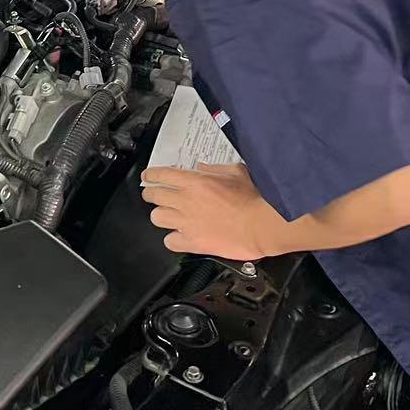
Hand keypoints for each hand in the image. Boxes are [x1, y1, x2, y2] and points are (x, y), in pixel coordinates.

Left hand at [140, 163, 291, 260]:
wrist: (261, 225)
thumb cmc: (254, 199)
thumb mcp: (236, 172)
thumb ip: (215, 169)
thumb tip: (202, 167)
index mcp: (195, 181)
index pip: (161, 174)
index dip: (150, 175)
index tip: (148, 177)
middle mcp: (185, 201)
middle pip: (154, 195)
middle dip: (151, 193)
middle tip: (153, 194)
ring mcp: (186, 223)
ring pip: (157, 217)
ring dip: (161, 215)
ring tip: (167, 215)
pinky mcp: (192, 242)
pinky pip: (170, 241)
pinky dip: (173, 239)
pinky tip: (179, 236)